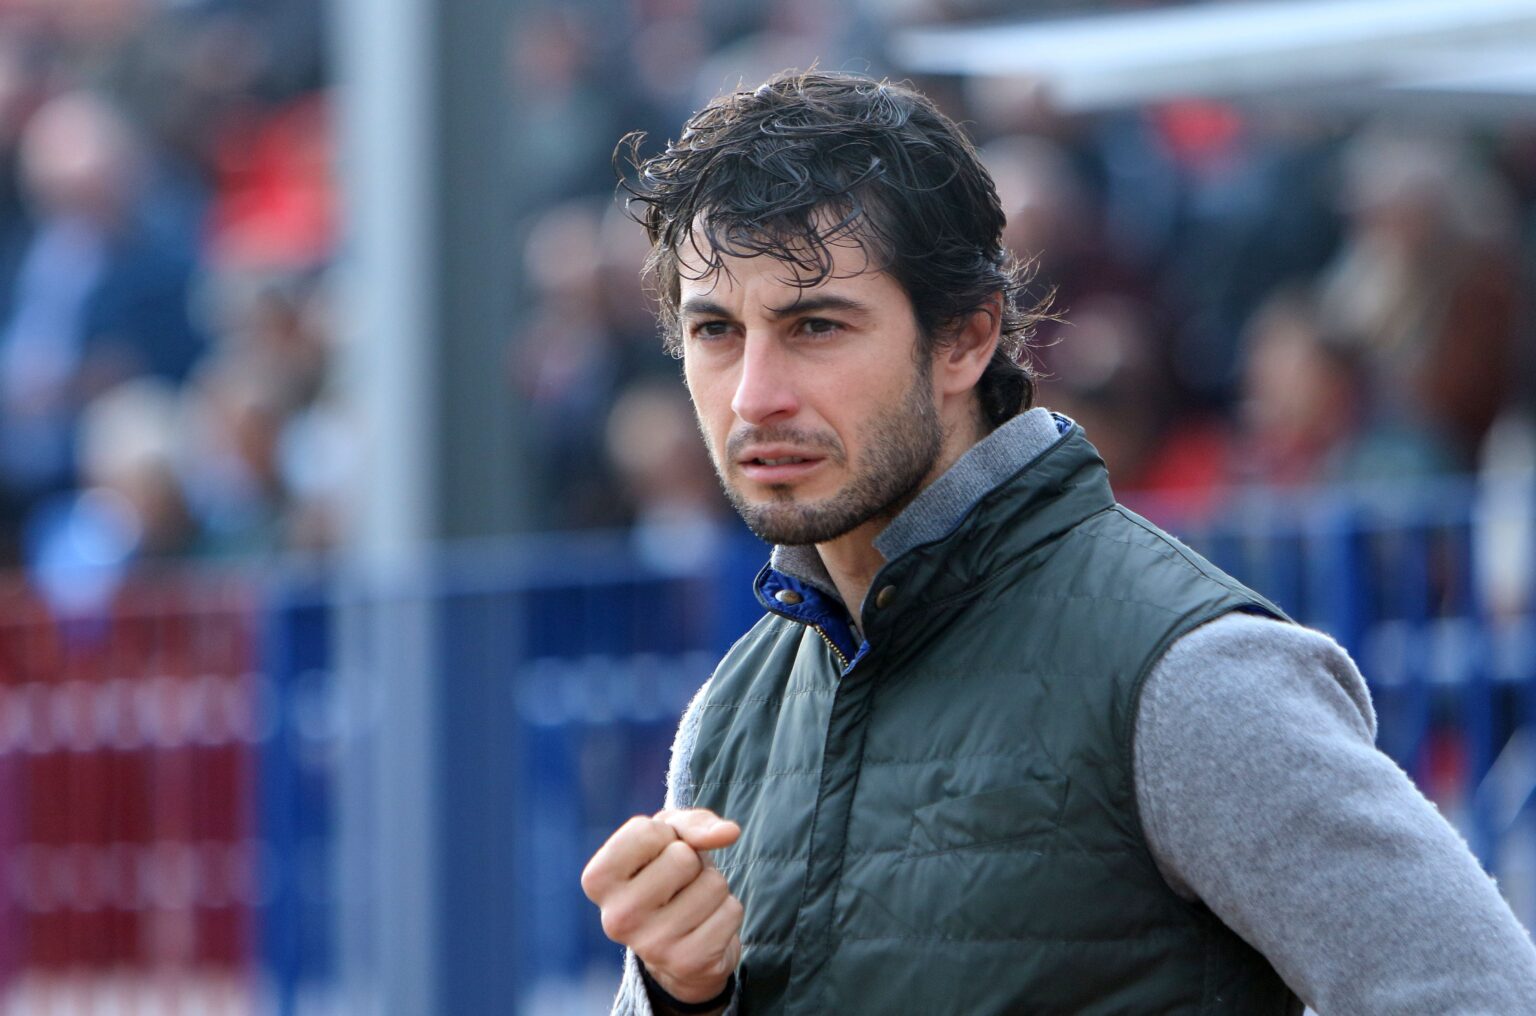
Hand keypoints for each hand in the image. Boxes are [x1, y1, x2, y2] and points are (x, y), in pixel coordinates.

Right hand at [581, 808, 744, 1004]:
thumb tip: (729, 832)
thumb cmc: (667, 874)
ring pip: (713, 884)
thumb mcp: (669, 836)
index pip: (646, 831)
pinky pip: (731, 911)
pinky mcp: (687, 963)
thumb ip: (693, 823)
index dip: (665, 835)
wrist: (679, 942)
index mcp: (597, 880)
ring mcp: (650, 945)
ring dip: (712, 887)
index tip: (655, 857)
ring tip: (692, 904)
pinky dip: (727, 911)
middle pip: (682, 857)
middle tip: (678, 884)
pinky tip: (704, 925)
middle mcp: (616, 918)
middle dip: (692, 862)